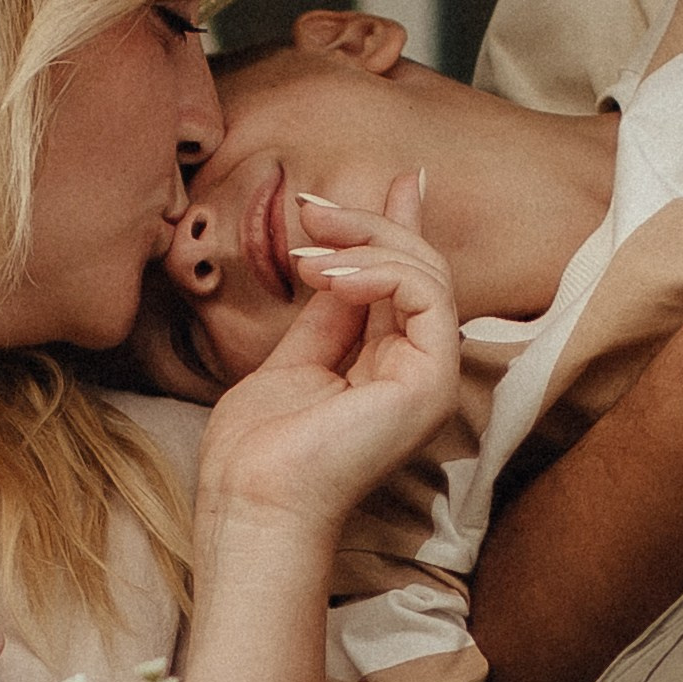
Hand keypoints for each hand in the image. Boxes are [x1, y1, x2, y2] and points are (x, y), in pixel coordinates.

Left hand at [196, 173, 459, 537]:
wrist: (252, 502)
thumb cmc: (258, 451)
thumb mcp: (291, 359)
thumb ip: (327, 312)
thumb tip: (336, 260)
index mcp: (387, 369)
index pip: (406, 281)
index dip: (401, 226)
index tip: (397, 178)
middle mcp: (416, 372)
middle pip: (418, 268)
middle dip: (370, 222)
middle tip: (312, 207)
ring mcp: (428, 379)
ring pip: (427, 272)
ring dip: (366, 242)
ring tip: (306, 254)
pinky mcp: (430, 381)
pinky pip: (427, 294)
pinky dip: (381, 269)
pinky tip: (330, 275)